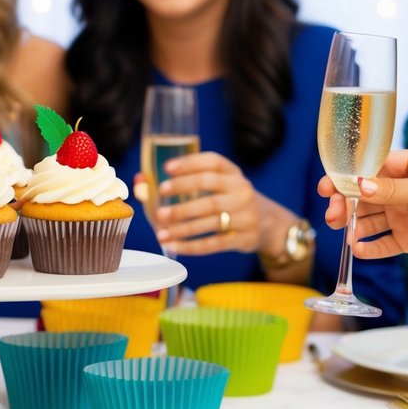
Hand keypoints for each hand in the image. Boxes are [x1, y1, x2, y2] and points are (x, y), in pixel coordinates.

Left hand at [139, 151, 266, 255]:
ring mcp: (245, 216)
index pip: (213, 162)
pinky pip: (214, 243)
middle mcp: (242, 191)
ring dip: (182, 226)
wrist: (269, 224)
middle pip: (210, 189)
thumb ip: (182, 183)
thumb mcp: (218, 186)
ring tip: (159, 231)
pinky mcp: (244, 238)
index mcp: (234, 174)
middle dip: (183, 193)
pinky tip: (172, 246)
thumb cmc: (230, 201)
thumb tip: (139, 182)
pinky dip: (191, 246)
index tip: (166, 168)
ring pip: (211, 219)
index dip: (190, 163)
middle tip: (159, 199)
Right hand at [318, 149, 407, 266]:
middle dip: (346, 204)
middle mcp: (403, 190)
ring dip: (354, 226)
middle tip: (333, 215)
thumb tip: (359, 185)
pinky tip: (360, 250)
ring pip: (370, 219)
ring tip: (345, 234)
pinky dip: (370, 247)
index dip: (347, 176)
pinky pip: (383, 242)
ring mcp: (404, 215)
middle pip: (364, 196)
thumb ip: (391, 189)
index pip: (370, 168)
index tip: (328, 186)